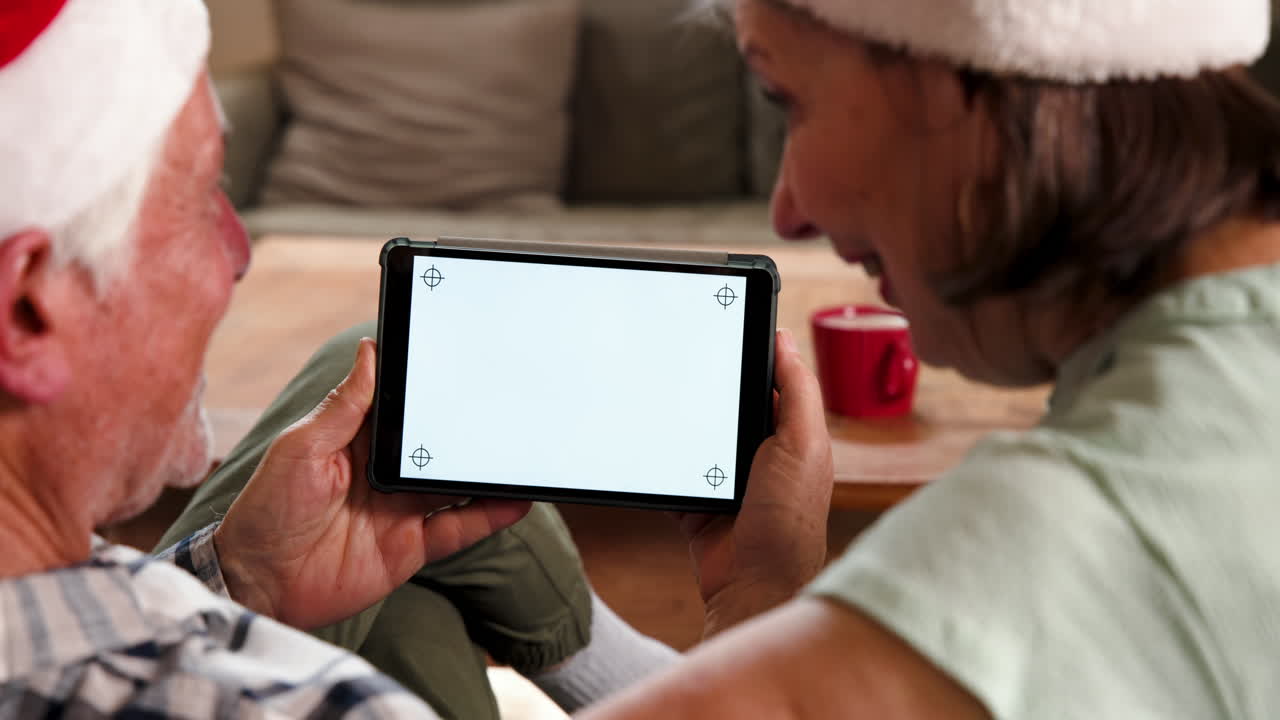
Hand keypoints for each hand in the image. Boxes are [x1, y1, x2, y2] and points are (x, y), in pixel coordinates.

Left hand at [212, 338, 530, 629]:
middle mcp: (386, 471)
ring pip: (456, 484)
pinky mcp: (411, 546)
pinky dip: (488, 515)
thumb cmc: (266, 510)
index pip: (405, 406)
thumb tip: (370, 352)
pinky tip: (515, 501)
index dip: (433, 388)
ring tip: (522, 454)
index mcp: (358, 439)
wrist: (259, 583)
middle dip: (472, 428)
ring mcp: (401, 509)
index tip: (467, 364)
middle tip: (509, 406)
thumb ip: (343, 407)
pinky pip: (459, 527)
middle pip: (439, 444)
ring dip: (487, 471)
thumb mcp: (301, 448)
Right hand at [677, 329, 833, 635]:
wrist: (753, 582)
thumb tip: (785, 340)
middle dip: (707, 389)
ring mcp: (726, 479)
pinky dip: (661, 463)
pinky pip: (673, 473)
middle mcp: (760, 455)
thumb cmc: (790, 519)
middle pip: (728, 406)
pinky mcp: (698, 502)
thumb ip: (797, 391)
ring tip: (658, 397)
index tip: (725, 329)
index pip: (771, 382)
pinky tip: (647, 442)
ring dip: (681, 426)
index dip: (751, 356)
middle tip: (679, 359)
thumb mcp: (803, 443)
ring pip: (697, 437)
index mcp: (791, 435)